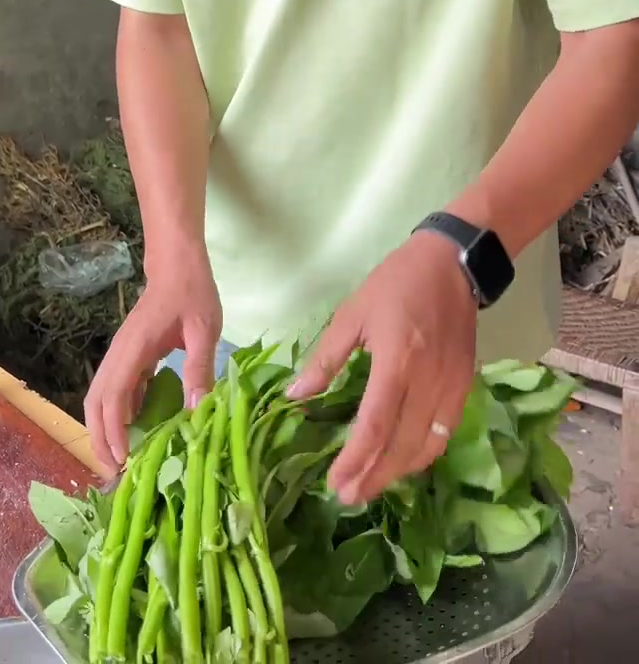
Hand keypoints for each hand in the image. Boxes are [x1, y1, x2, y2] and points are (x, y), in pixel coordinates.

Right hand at [84, 245, 221, 475]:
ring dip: (105, 431)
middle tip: (117, 474)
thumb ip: (199, 367)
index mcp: (133, 349)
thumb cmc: (191, 292)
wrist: (177, 264)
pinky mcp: (130, 358)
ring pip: (101, 399)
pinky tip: (138, 434)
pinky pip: (117, 392)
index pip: (113, 396)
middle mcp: (119, 355)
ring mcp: (122, 357)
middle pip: (95, 403)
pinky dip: (119, 416)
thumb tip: (196, 412)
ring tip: (123, 463)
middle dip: (100, 440)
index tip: (124, 461)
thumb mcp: (204, 328)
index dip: (114, 431)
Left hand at [289, 231, 477, 503]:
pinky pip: (445, 433)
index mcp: (396, 361)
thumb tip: (296, 396)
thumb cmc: (396, 283)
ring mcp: (451, 386)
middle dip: (375, 477)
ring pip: (427, 446)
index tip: (334, 483)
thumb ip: (326, 358)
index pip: (375, 425)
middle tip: (349, 497)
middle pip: (402, 445)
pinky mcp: (464, 386)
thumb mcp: (352, 314)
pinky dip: (424, 454)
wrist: (453, 263)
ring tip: (371, 485)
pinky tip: (403, 461)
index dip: (355, 460)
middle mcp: (427, 381)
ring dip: (399, 472)